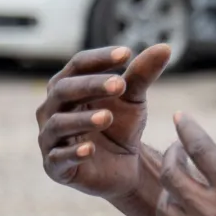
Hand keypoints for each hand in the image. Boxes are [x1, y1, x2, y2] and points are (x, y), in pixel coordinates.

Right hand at [36, 44, 170, 199]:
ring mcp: (50, 138)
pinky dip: (73, 153)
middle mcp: (52, 109)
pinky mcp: (56, 167)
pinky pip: (58, 158)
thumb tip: (165, 47)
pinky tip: (90, 149)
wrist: (123, 166)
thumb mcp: (133, 99)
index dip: (100, 58)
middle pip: (64, 90)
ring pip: (59, 123)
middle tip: (121, 84)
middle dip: (91, 85)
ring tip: (108, 116)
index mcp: (69, 87)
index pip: (78, 65)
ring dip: (82, 119)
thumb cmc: (120, 126)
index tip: (127, 53)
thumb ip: (143, 74)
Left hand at [156, 110, 215, 215]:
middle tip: (178, 149)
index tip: (181, 117)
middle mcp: (213, 214)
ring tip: (180, 179)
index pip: (198, 148)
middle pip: (172, 176)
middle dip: (172, 155)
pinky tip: (182, 211)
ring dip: (168, 188)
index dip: (187, 129)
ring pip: (166, 209)